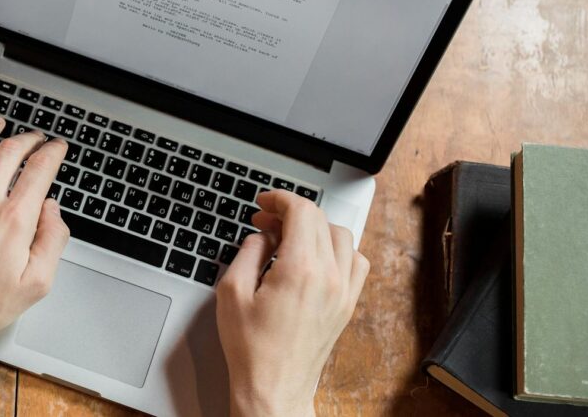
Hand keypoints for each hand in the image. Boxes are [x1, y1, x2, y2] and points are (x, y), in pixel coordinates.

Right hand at [216, 190, 369, 416]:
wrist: (274, 388)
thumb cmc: (252, 350)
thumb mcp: (232, 292)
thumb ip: (248, 253)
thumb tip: (261, 236)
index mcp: (300, 271)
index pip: (302, 212)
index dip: (280, 199)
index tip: (264, 203)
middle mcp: (329, 277)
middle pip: (321, 220)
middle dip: (291, 213)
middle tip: (265, 221)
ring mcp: (343, 292)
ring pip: (341, 236)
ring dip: (315, 228)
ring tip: (288, 238)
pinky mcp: (347, 305)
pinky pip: (355, 262)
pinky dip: (337, 250)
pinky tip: (315, 257)